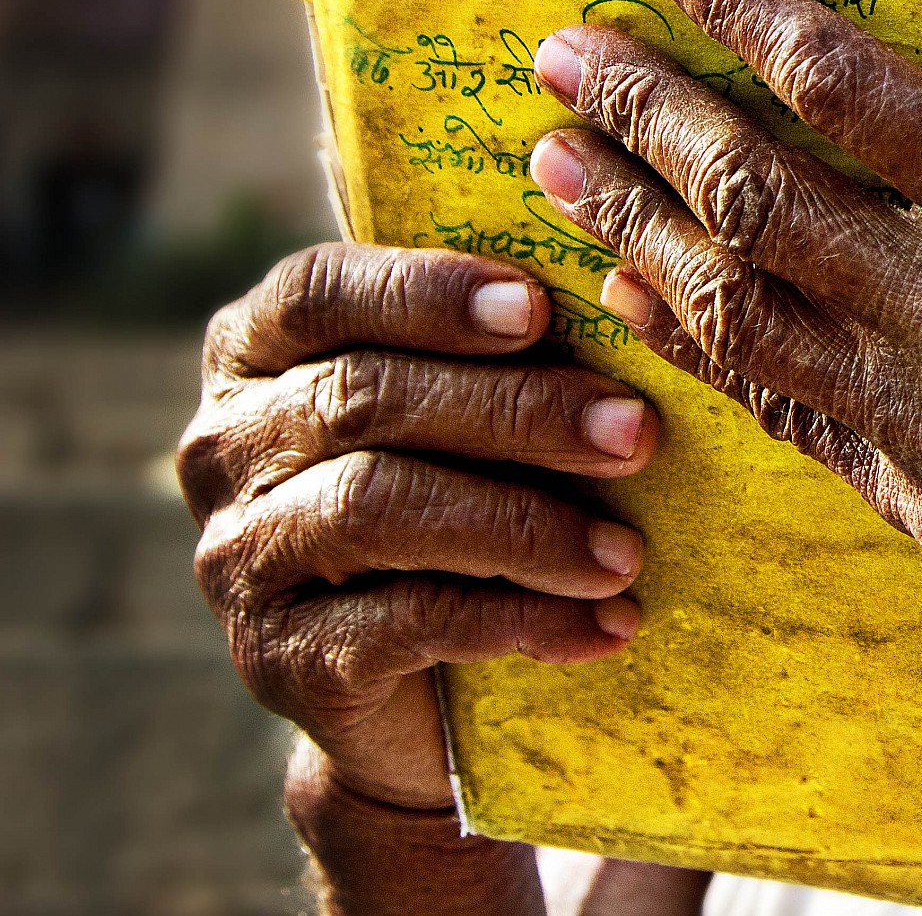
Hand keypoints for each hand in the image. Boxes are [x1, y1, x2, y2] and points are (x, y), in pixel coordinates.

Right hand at [179, 244, 659, 810]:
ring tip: (624, 552)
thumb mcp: (464, 417)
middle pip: (365, 397)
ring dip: (523, 525)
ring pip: (378, 508)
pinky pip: (407, 622)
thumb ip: (502, 350)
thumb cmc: (458, 498)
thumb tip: (623, 294)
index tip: (535, 308)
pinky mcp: (280, 658)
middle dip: (515, 411)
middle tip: (634, 432)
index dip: (426, 293)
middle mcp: (227, 446)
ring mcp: (240, 555)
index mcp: (259, 351)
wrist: (416, 689)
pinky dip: (519, 618)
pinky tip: (603, 623)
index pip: (320, 291)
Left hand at [522, 0, 921, 660]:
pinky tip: (644, 304)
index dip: (739, 7)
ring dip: (635, 229)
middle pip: (756, 198)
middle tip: (552, 50)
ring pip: (741, 314)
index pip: (850, 89)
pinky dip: (702, 351)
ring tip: (548, 160)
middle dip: (640, 113)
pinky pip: (788, 417)